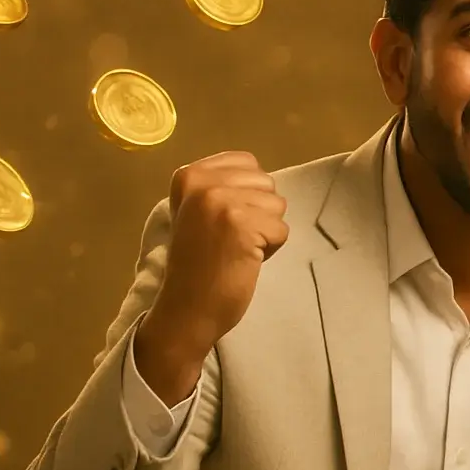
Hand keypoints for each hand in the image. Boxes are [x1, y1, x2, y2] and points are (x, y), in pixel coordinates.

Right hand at [137, 152, 288, 394]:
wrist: (187, 306)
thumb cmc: (198, 262)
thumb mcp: (198, 211)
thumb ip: (221, 187)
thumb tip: (261, 177)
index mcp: (190, 174)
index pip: (248, 163)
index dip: (249, 193)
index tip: (224, 219)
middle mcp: (203, 182)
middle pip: (267, 184)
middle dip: (260, 212)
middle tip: (231, 238)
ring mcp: (222, 202)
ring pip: (277, 206)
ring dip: (266, 231)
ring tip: (237, 248)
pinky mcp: (243, 225)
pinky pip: (282, 230)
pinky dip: (272, 249)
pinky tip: (246, 260)